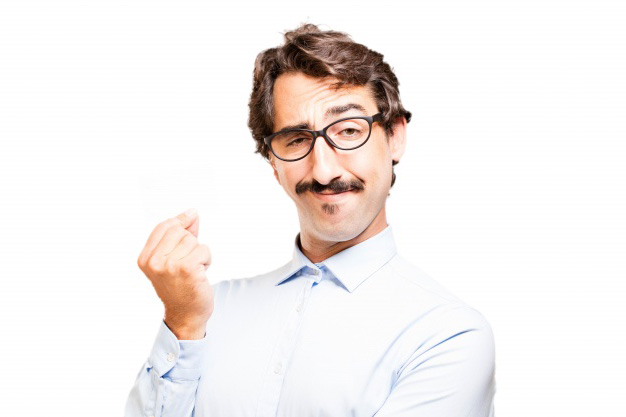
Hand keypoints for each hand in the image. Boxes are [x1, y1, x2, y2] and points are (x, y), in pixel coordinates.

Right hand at [137, 209, 213, 339]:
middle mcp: (154, 262)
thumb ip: (180, 236)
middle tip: (191, 259)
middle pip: (178, 230)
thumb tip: (191, 213)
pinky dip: (207, 260)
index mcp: (145, 258)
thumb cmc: (181, 288)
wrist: (186, 316)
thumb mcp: (172, 260)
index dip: (180, 220)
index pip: (163, 226)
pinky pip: (203, 249)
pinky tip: (201, 273)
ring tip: (194, 269)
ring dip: (199, 253)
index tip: (192, 216)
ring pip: (192, 240)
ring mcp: (169, 265)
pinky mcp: (186, 268)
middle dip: (190, 241)